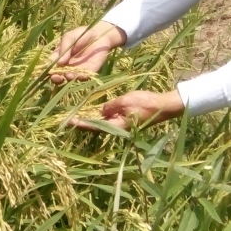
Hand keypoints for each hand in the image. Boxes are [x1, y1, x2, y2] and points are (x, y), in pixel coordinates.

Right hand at [48, 21, 126, 83]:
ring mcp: (77, 69)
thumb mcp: (69, 37)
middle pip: (58, 75)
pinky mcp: (89, 71)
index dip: (47, 70)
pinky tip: (80, 75)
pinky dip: (80, 77)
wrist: (100, 34)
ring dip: (67, 78)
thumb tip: (58, 62)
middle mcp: (67, 65)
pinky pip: (83, 77)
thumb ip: (64, 48)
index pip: (51, 65)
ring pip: (70, 78)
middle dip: (56, 77)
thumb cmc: (82, 34)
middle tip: (56, 77)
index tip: (45, 72)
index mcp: (59, 57)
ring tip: (68, 75)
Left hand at [67, 89, 184, 131]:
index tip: (67, 121)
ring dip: (90, 117)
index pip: (94, 125)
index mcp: (117, 126)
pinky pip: (109, 118)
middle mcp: (118, 128)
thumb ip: (110, 106)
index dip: (80, 123)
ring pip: (102, 121)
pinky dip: (100, 114)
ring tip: (75, 113)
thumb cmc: (146, 103)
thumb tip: (101, 111)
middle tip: (65, 118)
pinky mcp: (125, 120)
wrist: (164, 106)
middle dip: (82, 121)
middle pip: (95, 125)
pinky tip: (92, 109)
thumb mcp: (125, 101)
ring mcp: (122, 125)